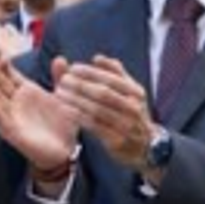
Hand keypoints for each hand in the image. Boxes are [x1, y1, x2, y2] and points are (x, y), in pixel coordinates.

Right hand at [0, 47, 80, 179]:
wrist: (64, 150)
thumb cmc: (62, 124)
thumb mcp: (63, 97)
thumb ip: (59, 77)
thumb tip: (59, 58)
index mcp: (26, 92)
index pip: (10, 75)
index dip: (4, 65)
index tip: (0, 53)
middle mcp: (16, 103)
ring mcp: (12, 117)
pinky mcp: (12, 132)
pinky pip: (0, 119)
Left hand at [57, 54, 154, 169]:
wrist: (145, 145)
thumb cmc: (132, 113)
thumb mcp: (130, 91)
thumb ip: (115, 73)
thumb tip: (97, 58)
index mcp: (136, 92)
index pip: (111, 78)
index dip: (91, 72)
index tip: (72, 68)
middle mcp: (133, 108)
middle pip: (103, 93)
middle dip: (81, 85)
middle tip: (63, 79)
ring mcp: (125, 125)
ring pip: (96, 110)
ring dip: (76, 100)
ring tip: (59, 92)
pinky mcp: (116, 140)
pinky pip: (93, 126)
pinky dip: (78, 116)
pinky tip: (65, 109)